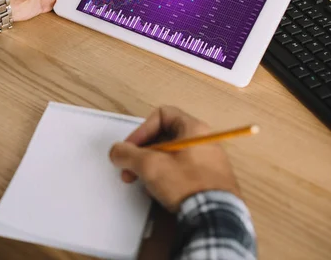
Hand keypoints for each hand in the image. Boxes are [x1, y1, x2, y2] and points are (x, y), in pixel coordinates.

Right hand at [109, 106, 239, 212]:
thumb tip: (117, 152)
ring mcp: (209, 161)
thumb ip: (127, 154)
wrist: (215, 217)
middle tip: (131, 168)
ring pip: (171, 155)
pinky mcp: (209, 180)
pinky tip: (159, 191)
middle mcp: (204, 141)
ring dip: (152, 167)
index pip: (162, 115)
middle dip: (142, 153)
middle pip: (164, 137)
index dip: (142, 130)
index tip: (132, 148)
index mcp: (194, 129)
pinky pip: (181, 171)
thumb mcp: (149, 165)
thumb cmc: (188, 185)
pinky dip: (166, 177)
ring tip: (144, 182)